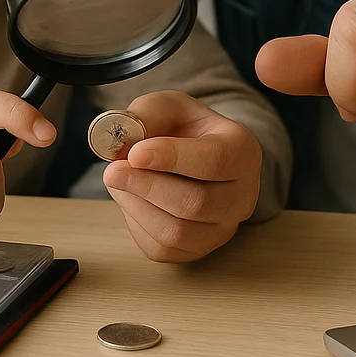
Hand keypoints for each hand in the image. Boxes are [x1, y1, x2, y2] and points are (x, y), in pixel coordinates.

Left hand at [101, 91, 262, 262]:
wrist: (192, 155)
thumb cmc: (184, 129)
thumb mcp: (168, 106)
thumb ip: (148, 114)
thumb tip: (124, 140)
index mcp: (243, 152)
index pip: (214, 160)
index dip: (171, 158)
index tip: (135, 153)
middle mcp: (242, 195)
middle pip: (196, 203)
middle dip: (147, 187)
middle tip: (113, 170)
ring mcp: (223, 228)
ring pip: (176, 232)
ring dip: (137, 206)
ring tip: (119, 180)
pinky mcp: (198, 250)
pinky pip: (162, 249)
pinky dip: (137, 224)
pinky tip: (131, 199)